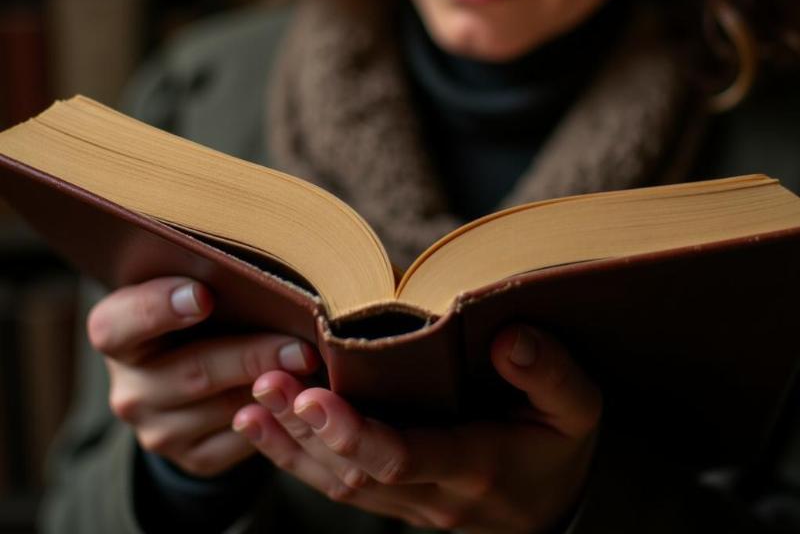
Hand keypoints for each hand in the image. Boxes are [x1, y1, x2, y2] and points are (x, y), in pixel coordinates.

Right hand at [87, 276, 318, 476]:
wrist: (190, 371)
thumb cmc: (197, 310)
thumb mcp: (188, 286)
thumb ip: (208, 278)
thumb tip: (266, 271)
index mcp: (114, 332)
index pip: (120, 324)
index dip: (160, 309)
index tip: (204, 295)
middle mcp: (129, 388)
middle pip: (194, 372)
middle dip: (253, 357)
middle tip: (299, 347)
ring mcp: (158, 429)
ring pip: (226, 408)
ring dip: (273, 388)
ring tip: (312, 367)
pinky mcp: (194, 457)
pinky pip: (242, 439)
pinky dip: (276, 416)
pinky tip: (302, 395)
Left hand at [233, 325, 601, 532]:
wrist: (555, 507)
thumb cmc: (562, 445)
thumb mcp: (578, 408)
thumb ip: (550, 374)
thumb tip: (509, 337)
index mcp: (476, 465)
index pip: (404, 456)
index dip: (355, 431)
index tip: (313, 396)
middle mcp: (433, 494)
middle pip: (355, 470)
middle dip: (304, 429)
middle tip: (265, 381)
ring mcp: (410, 505)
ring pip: (338, 483)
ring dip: (289, 443)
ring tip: (251, 400)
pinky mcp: (396, 499)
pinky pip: (338, 487)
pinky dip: (294, 459)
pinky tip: (260, 427)